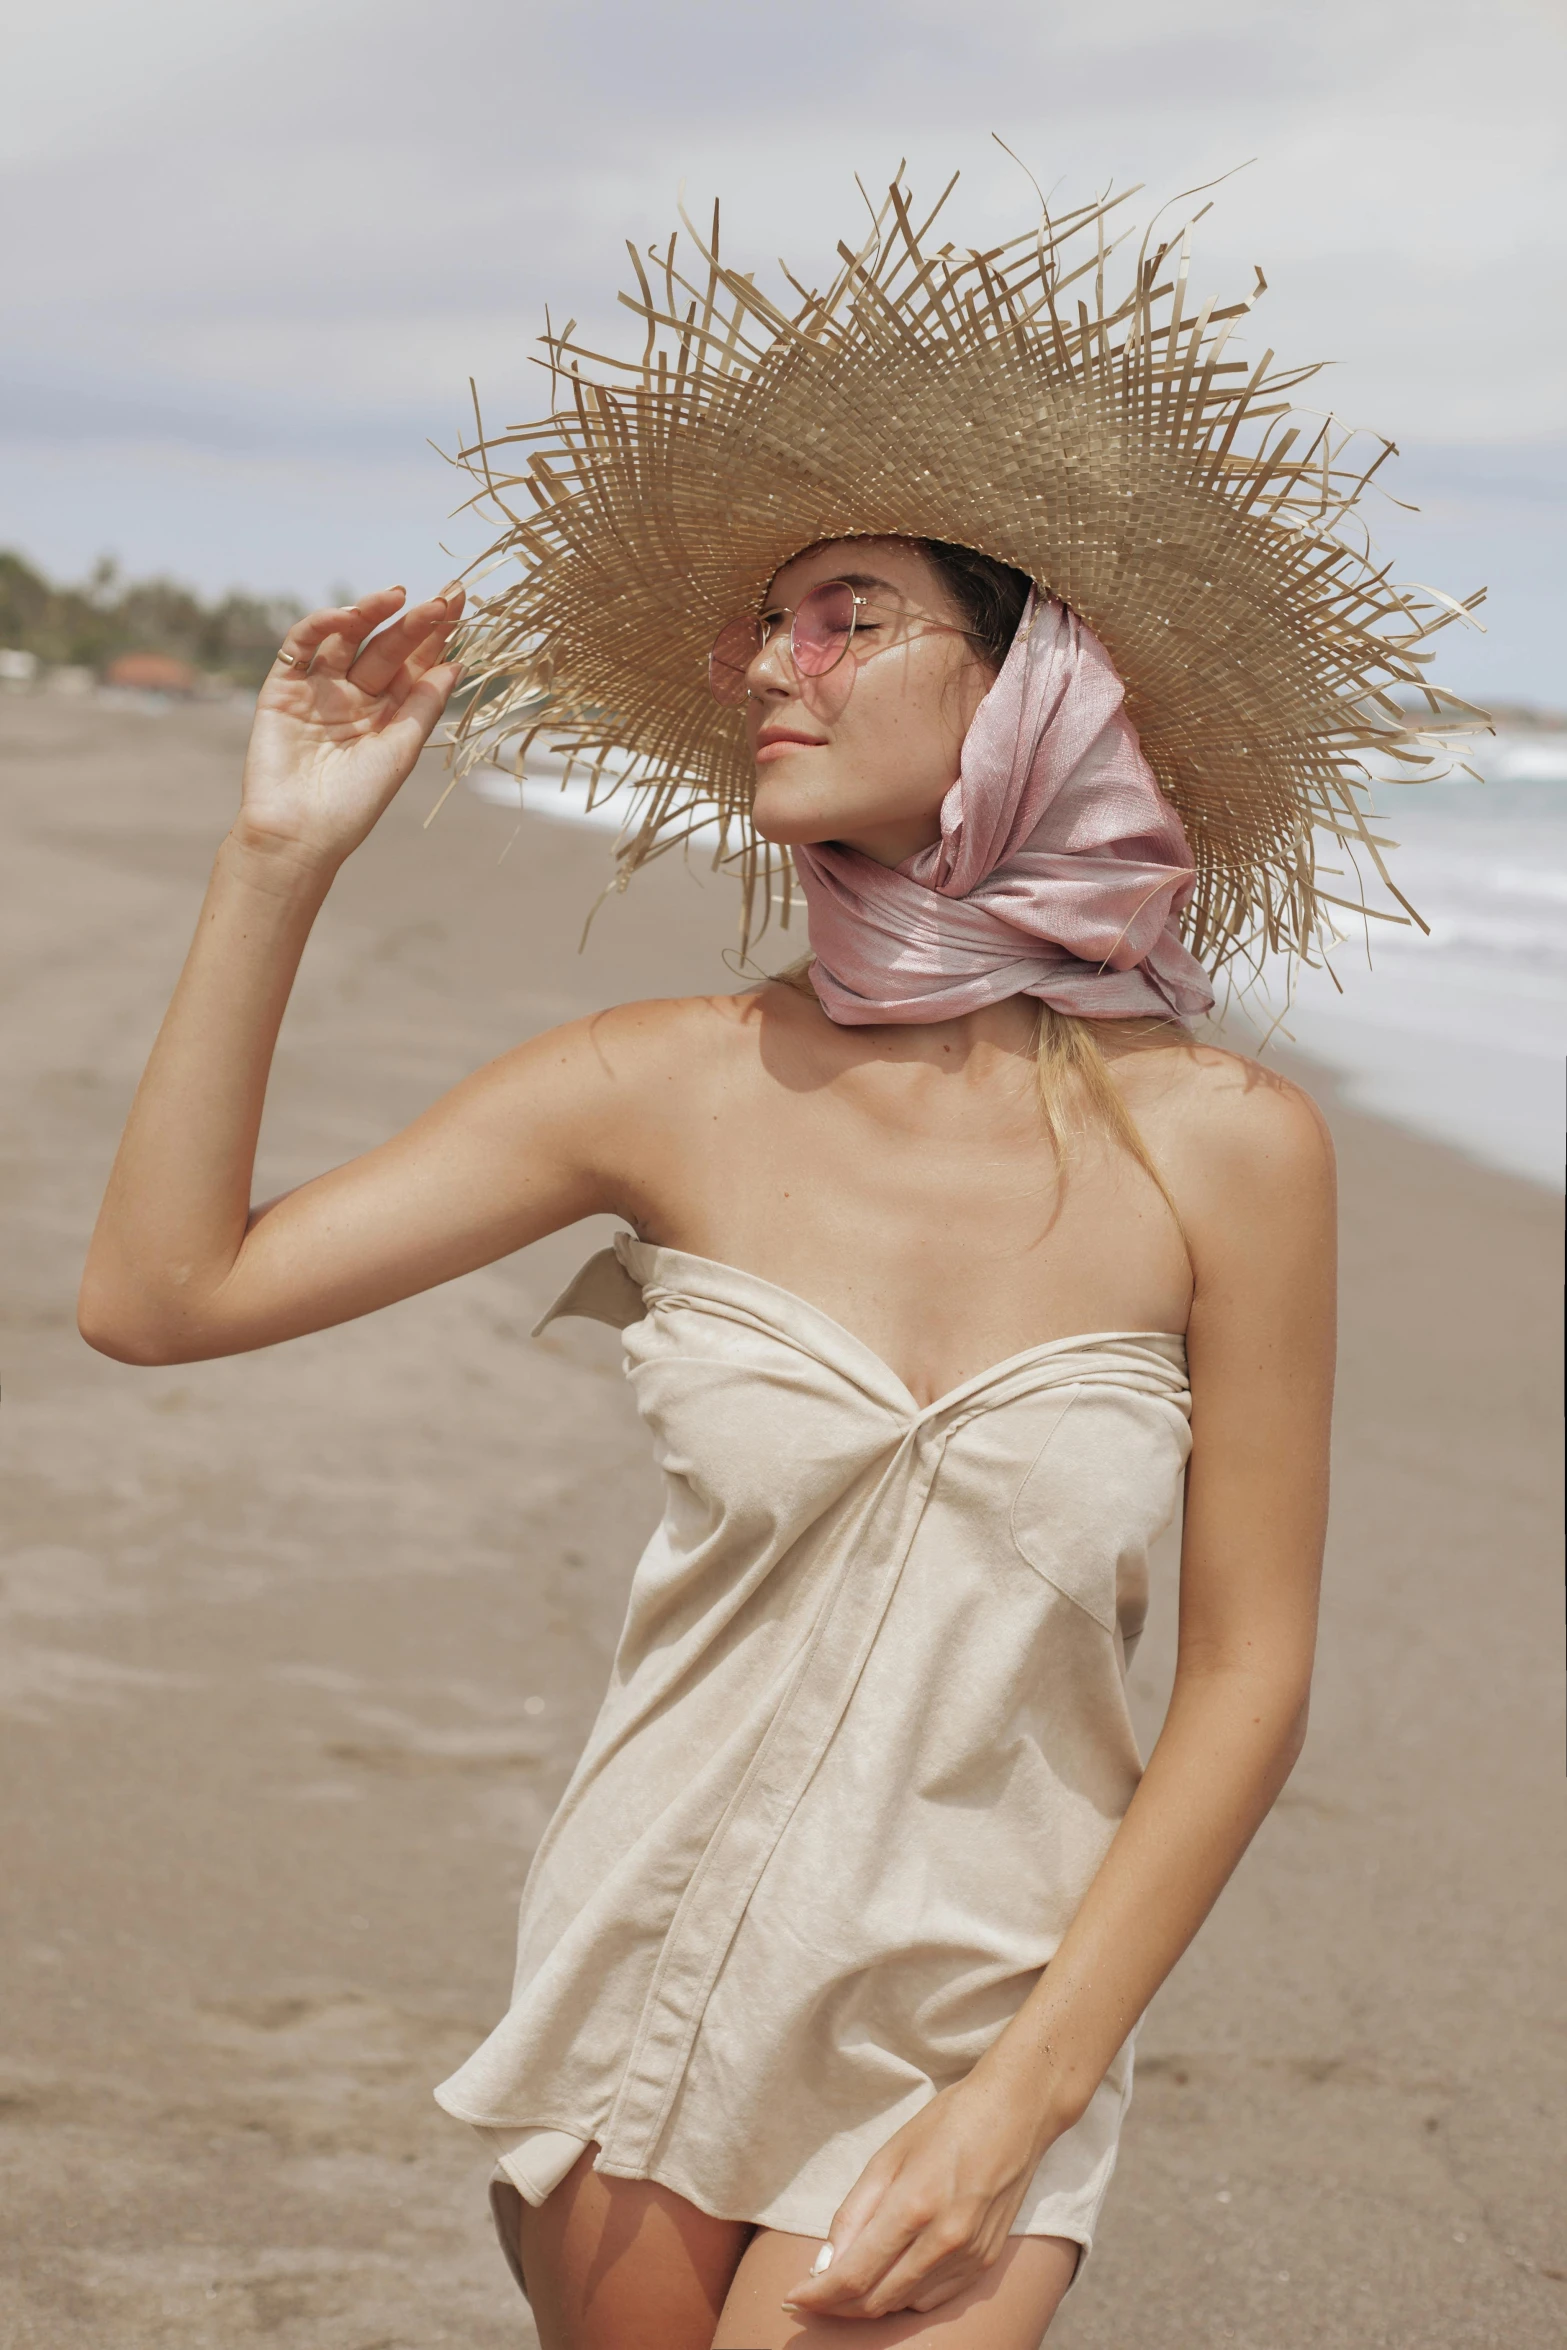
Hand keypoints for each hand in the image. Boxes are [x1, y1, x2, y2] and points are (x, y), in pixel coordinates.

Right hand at [236, 583, 464, 866]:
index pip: (416, 665)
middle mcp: (355, 696)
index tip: (460, 604)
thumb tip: (458, 662)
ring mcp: (319, 689)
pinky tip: (350, 615)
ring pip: (347, 638)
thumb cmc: (355, 803)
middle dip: (415, 621)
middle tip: (443, 596)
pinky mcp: (283, 687)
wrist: (299, 833)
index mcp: (388, 714)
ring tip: (398, 597)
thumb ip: (424, 705)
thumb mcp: (401, 751)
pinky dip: (323, 624)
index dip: (436, 636)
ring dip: (370, 613)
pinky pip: (302, 646)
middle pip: (388, 647)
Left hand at [782, 2060, 1057, 2321]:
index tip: (793, 2298)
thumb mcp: (889, 2155)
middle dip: (836, 2306)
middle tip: (812, 2297)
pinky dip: (904, 2298)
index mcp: (913, 2206)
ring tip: (844, 2289)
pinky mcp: (985, 2263)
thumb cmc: (947, 2123)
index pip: (854, 2274)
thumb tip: (826, 2263)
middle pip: (876, 2300)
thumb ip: (855, 2212)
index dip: (818, 2295)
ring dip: (868, 2304)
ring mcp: (968, 2257)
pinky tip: (889, 2279)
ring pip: (904, 2305)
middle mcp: (943, 2241)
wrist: (1015, 2114)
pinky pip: (933, 2299)